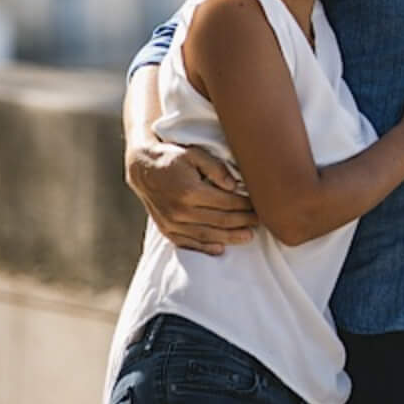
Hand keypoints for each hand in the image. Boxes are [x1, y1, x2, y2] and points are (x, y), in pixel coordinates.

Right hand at [126, 137, 255, 255]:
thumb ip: (216, 168)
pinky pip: (189, 243)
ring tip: (248, 236)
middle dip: (243, 221)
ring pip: (208, 235)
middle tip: (260, 221)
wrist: (142, 169)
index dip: (245, 205)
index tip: (260, 205)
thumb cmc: (172, 158)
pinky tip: (220, 248)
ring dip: (230, 237)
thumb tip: (234, 186)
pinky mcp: (167, 230)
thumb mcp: (194, 154)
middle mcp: (180, 211)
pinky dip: (206, 247)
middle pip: (220, 220)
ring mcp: (172, 223)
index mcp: (190, 191)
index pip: (226, 202)